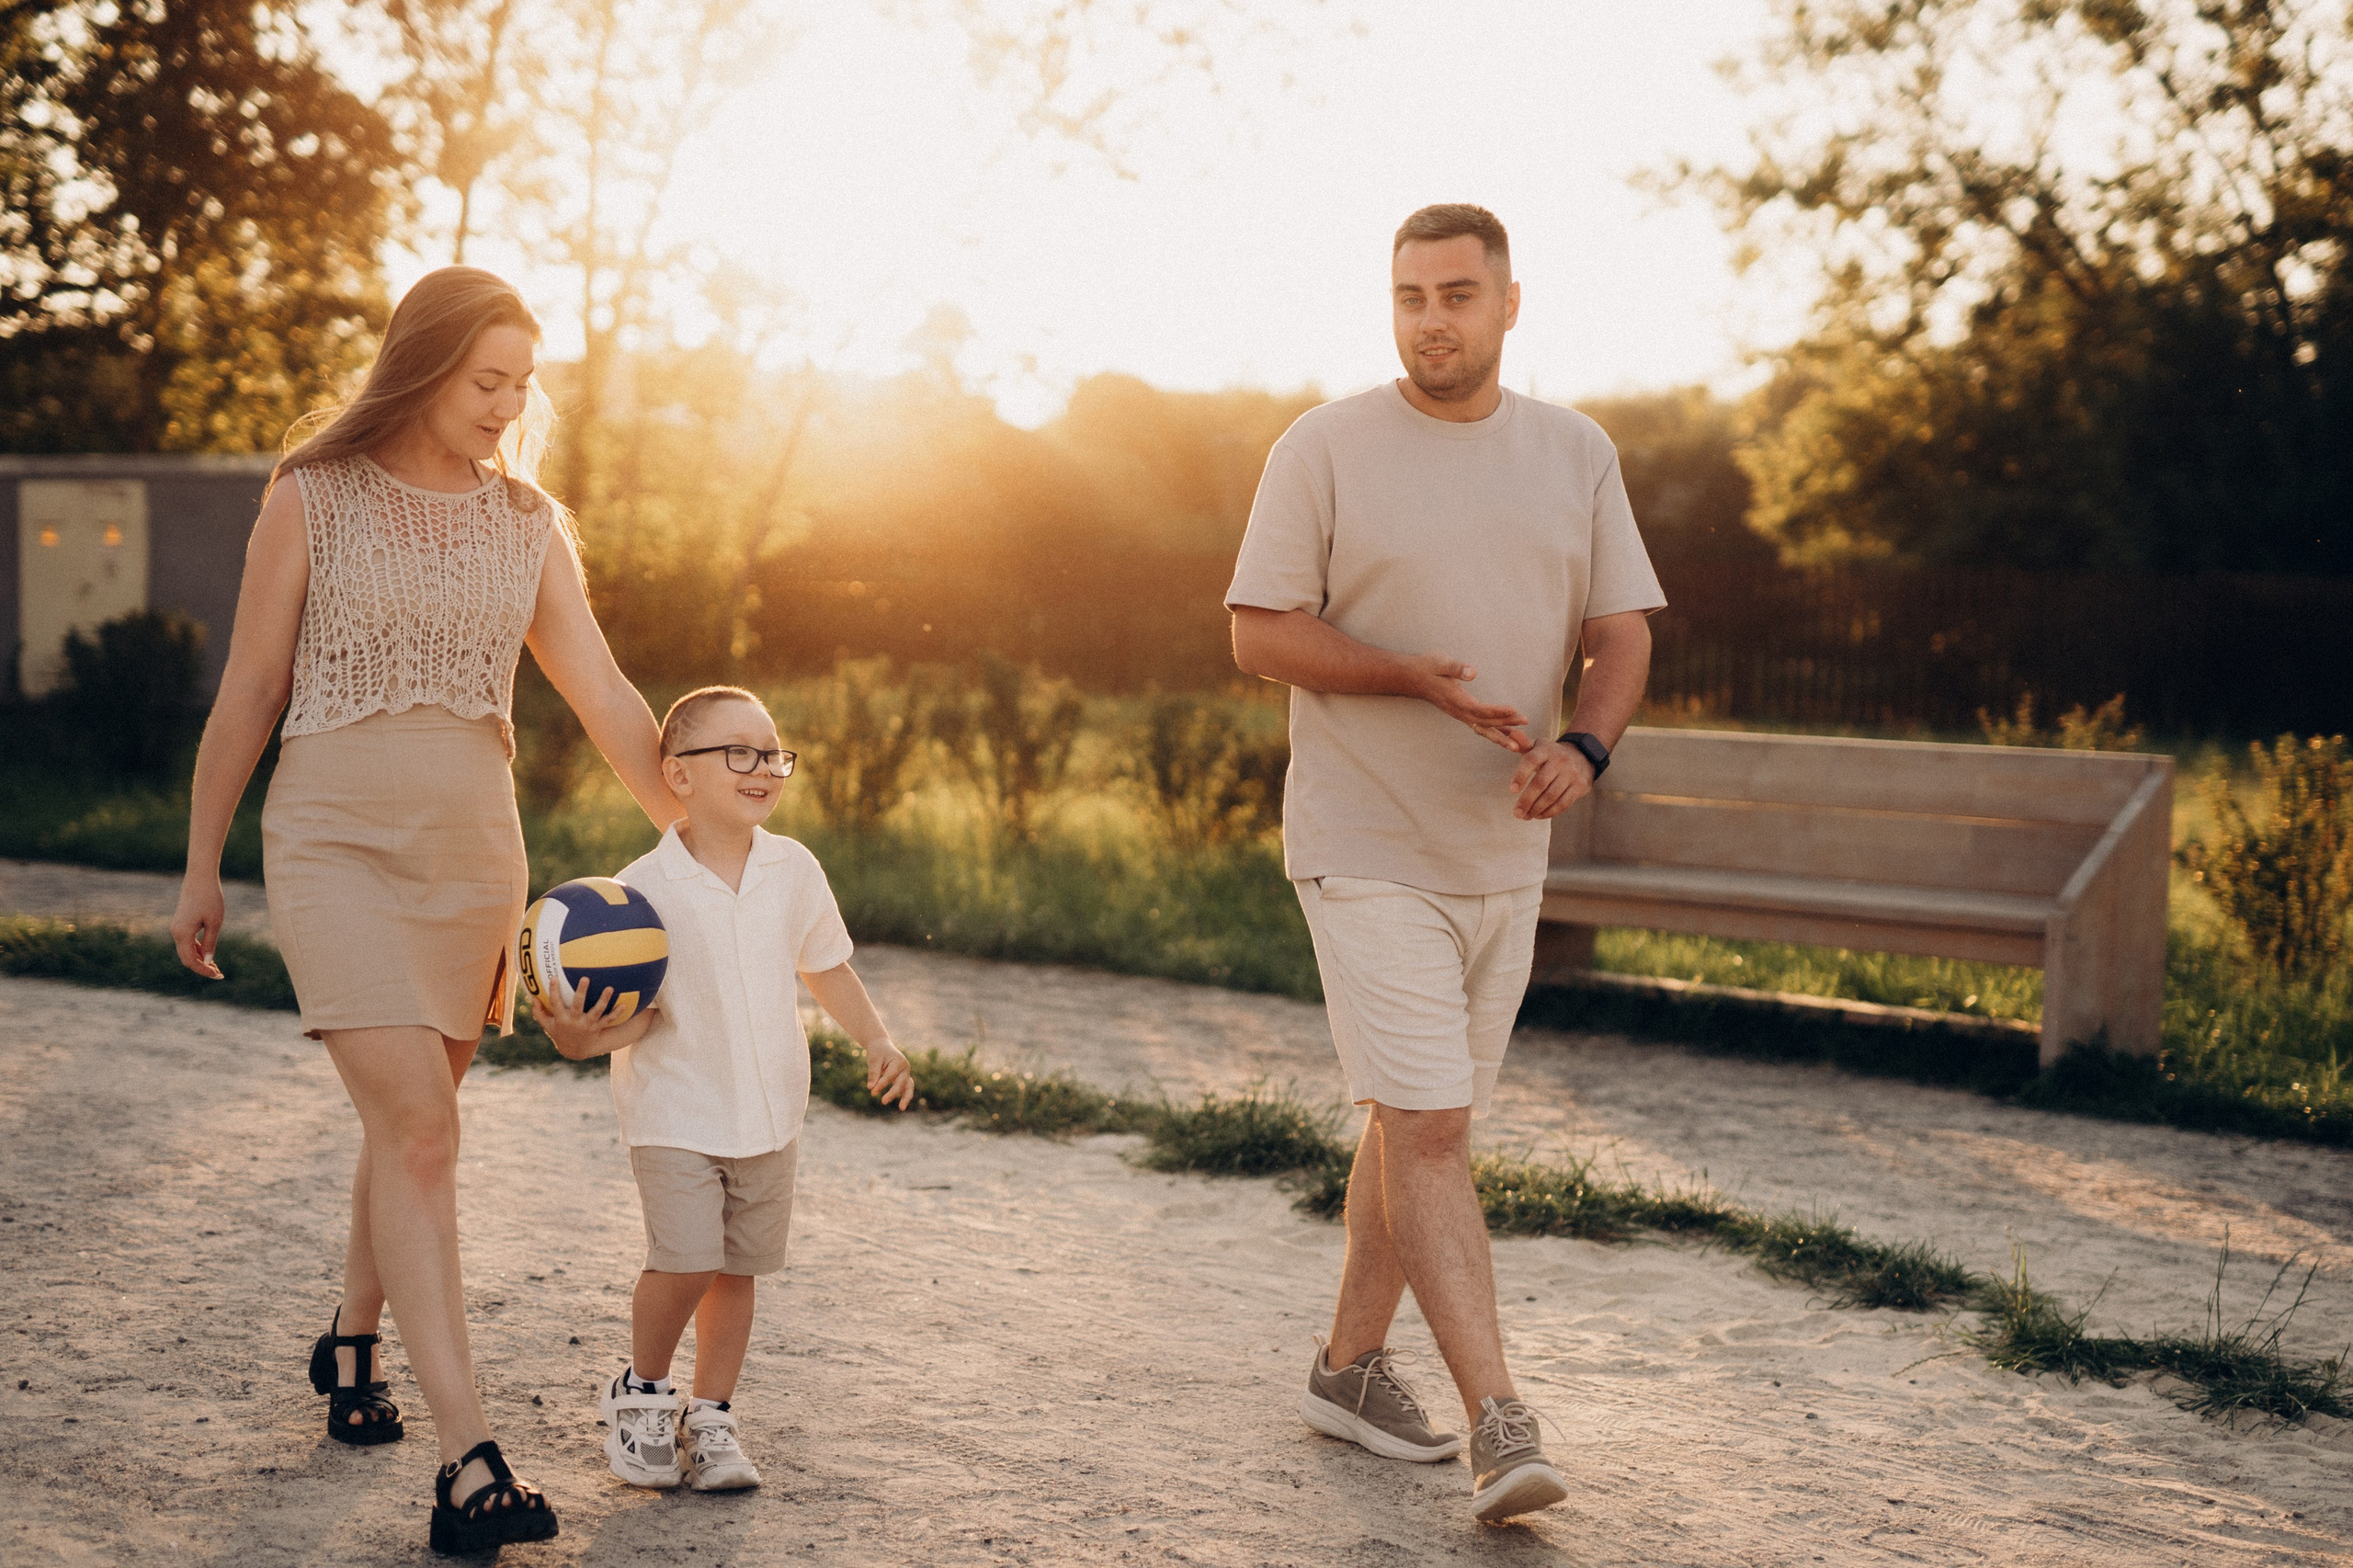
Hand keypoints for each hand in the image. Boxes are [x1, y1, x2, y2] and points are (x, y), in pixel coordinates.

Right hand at [170, 876, 226, 978]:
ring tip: (216, 967)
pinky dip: (197, 950)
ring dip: (199, 959)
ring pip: (186, 950)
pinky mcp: (180, 923)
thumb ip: (209, 943)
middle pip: (186, 958)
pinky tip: (208, 954)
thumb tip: (207, 962)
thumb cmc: (210, 899)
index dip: (203, 970)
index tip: (217, 975)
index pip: (190, 961)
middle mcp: (175, 932)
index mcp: (182, 934)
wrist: (200, 879)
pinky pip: (187, 942)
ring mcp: (176, 928)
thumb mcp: (214, 923)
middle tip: (219, 974)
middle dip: (201, 967)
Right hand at [533, 974, 624, 1059]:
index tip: (554, 977)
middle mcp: (574, 1022)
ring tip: (609, 988)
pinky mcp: (597, 1028)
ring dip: (603, 1000)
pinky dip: (616, 1013)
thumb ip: (539, 1012)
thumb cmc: (559, 1033)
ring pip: (596, 1012)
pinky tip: (624, 1004)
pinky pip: (608, 1020)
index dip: (554, 991)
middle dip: (581, 992)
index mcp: (561, 1019)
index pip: (555, 1003)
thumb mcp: (547, 1025)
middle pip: (578, 1006)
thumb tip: (532, 997)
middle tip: (585, 978)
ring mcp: (587, 1026)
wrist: (575, 1051)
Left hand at [865, 1040, 915, 1109]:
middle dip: (893, 1093)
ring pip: (909, 1086)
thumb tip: (871, 1088)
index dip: (881, 1084)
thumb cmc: (877, 1052)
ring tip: (902, 1108)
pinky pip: (905, 1088)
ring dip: (906, 1097)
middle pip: (901, 1082)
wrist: (881, 1046)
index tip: (872, 1092)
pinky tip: (901, 1106)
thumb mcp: (874, 1060)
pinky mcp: (902, 1078)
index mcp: (899, 1061)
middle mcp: (905, 1068)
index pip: (890, 1075)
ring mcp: (905, 1074)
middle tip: (883, 1101)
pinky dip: (904, 1096)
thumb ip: (873, 1073)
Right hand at [1406, 652, 1529, 750]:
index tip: (1514, 710)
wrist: (1413, 676)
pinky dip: (1494, 732)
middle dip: (1505, 724)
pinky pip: (1480, 726)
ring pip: (1483, 729)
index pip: (1480, 709)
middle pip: (1485, 722)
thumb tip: (1472, 673)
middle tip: (1525, 723)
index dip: (1497, 711)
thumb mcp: (1441, 662)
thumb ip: (1456, 668)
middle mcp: (1458, 711)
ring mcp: (1459, 714)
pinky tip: (1506, 735)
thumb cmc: (1428, 666)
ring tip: (1518, 745)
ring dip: (1501, 736)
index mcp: (1455, 699)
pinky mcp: (1461, 713)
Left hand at [1508, 739, 1596, 820]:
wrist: (1582, 755)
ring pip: (1551, 796)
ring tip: (1526, 816)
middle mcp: (1560, 760)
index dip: (1520, 775)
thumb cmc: (1551, 754)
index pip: (1531, 760)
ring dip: (1536, 809)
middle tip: (1517, 813)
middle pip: (1540, 783)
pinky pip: (1563, 803)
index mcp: (1546, 750)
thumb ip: (1523, 743)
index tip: (1512, 790)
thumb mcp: (1538, 746)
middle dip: (1526, 800)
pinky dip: (1550, 812)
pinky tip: (1539, 815)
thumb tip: (1511, 733)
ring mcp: (1571, 774)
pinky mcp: (1580, 786)